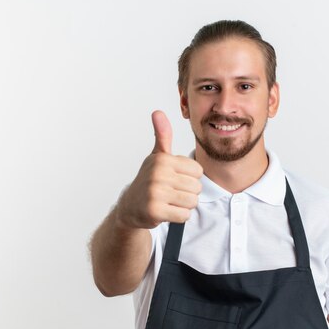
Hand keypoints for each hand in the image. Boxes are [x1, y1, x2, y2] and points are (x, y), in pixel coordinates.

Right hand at [115, 110, 202, 228]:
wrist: (130, 207)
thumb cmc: (149, 181)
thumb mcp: (156, 157)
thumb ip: (162, 136)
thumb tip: (158, 112)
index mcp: (163, 159)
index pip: (198, 171)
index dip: (190, 178)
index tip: (175, 179)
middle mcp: (158, 174)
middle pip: (197, 188)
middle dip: (187, 193)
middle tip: (171, 193)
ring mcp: (156, 193)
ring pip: (192, 202)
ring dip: (184, 205)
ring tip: (169, 201)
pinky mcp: (155, 211)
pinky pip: (184, 215)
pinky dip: (178, 216)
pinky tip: (167, 211)